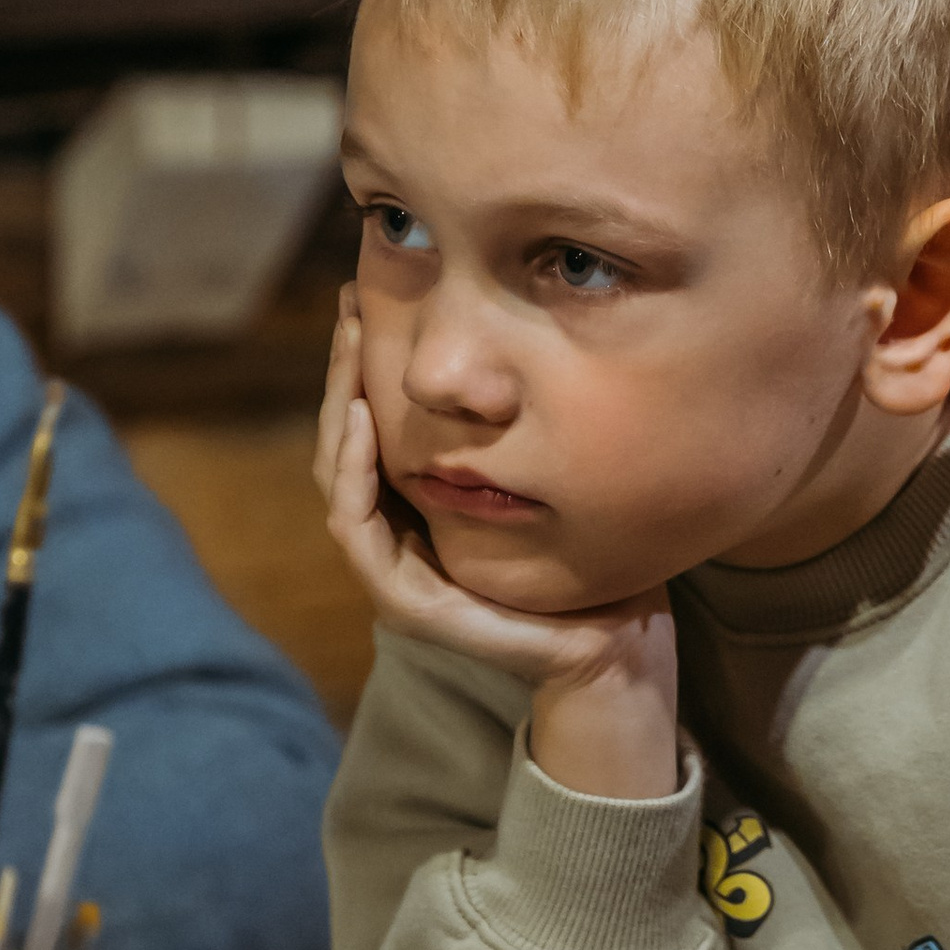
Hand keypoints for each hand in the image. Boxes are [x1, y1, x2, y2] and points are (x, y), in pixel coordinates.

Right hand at [316, 294, 682, 794]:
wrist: (611, 642)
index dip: (360, 372)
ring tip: (349, 349)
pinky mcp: (407, 602)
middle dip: (342, 375)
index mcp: (419, 512)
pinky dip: (354, 473)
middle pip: (345, 446)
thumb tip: (517, 350)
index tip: (365, 307)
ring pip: (338, 480)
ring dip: (338, 411)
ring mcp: (397, 573)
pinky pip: (359, 529)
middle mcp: (399, 539)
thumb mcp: (545, 475)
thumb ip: (517, 431)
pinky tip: (363, 421)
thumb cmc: (589, 560)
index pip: (369, 433)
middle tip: (349, 310)